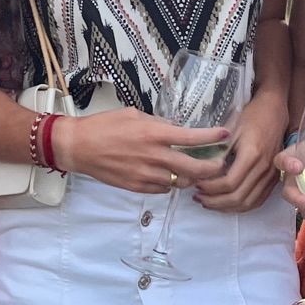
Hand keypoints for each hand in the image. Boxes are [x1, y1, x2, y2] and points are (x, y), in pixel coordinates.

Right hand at [52, 107, 227, 195]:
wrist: (78, 147)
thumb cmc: (104, 126)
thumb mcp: (134, 115)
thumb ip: (158, 123)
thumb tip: (176, 129)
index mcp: (155, 134)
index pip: (193, 138)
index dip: (213, 137)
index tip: (226, 135)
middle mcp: (154, 156)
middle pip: (195, 168)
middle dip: (213, 168)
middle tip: (221, 164)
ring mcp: (147, 175)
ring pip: (181, 182)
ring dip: (190, 176)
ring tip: (193, 169)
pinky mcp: (138, 187)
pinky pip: (164, 189)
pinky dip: (170, 183)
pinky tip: (167, 175)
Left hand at [193, 94, 289, 212]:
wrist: (274, 111)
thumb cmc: (251, 117)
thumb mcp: (230, 130)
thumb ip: (218, 152)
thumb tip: (201, 172)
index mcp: (252, 155)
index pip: (229, 183)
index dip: (210, 188)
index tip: (197, 183)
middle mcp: (264, 168)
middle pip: (238, 197)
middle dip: (215, 201)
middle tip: (198, 197)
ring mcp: (271, 176)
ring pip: (248, 203)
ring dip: (226, 207)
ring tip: (209, 202)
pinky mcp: (274, 179)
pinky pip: (257, 201)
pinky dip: (240, 206)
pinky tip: (226, 203)